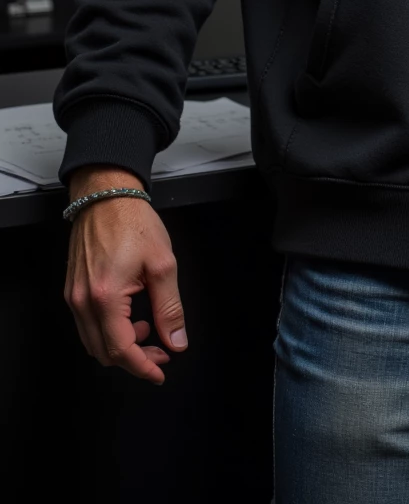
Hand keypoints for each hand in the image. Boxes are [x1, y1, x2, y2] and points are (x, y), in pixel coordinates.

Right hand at [64, 166, 186, 384]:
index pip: (121, 349)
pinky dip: (107, 331)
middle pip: (104, 352)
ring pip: (93, 342)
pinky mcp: (72, 290)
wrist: (106, 195)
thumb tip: (176, 340)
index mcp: (106, 297)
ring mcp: (74, 296)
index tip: (160, 372)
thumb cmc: (133, 222)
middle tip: (160, 351)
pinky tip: (129, 317)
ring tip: (146, 329)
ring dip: (120, 346)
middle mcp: (83, 301)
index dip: (142, 367)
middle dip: (134, 359)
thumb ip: (170, 308)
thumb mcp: (162, 264)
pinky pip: (86, 325)